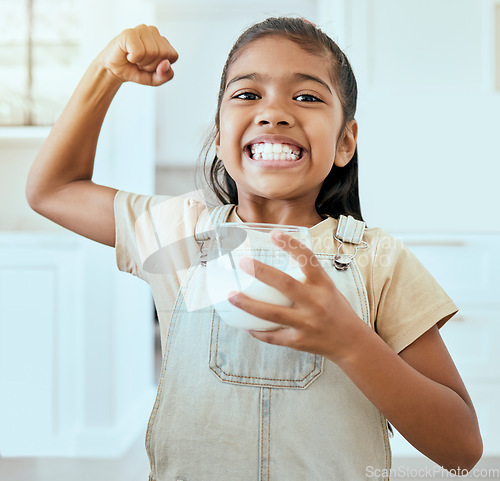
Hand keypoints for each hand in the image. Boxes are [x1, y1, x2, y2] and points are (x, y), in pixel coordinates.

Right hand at [98, 24, 177, 85]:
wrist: (114, 70)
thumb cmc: (135, 70)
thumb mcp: (155, 79)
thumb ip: (166, 75)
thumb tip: (166, 63)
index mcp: (163, 41)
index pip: (173, 56)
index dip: (161, 66)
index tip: (150, 65)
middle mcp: (154, 32)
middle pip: (163, 54)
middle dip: (151, 65)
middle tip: (140, 63)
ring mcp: (142, 29)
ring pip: (152, 52)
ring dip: (142, 62)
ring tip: (134, 59)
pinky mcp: (129, 32)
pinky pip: (139, 52)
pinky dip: (133, 58)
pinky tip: (127, 54)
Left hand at [228, 231, 365, 360]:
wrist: (352, 343)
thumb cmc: (336, 310)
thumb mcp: (327, 288)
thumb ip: (307, 277)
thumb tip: (280, 262)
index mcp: (323, 285)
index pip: (308, 260)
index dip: (291, 245)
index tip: (274, 233)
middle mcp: (315, 302)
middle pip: (285, 284)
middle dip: (261, 272)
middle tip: (243, 262)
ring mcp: (306, 323)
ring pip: (272, 313)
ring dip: (248, 304)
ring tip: (231, 295)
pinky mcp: (299, 341)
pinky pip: (273, 336)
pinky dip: (257, 330)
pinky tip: (245, 325)